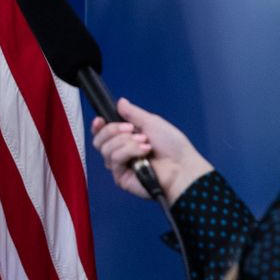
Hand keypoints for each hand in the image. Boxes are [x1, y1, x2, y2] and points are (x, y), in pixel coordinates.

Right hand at [91, 97, 212, 203]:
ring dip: (126, 142)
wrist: (182, 166)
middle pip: (99, 139)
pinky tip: (144, 152)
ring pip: (106, 148)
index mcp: (126, 138)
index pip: (102, 133)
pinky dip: (129, 151)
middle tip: (132, 129)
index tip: (100, 120)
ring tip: (145, 144)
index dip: (98, 126)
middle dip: (113, 130)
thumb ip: (133, 113)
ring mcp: (120, 165)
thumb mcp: (152, 122)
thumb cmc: (173, 147)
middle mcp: (121, 152)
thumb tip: (120, 102)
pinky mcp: (121, 177)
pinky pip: (114, 160)